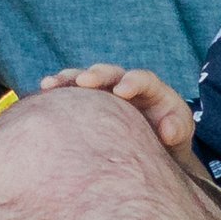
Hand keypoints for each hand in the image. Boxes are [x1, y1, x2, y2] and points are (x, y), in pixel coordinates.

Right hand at [39, 64, 197, 160]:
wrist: (154, 146)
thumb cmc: (168, 137)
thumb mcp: (179, 133)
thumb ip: (177, 129)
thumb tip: (167, 131)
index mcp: (150, 90)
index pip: (142, 79)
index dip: (132, 81)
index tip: (122, 91)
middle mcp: (124, 84)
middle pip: (110, 73)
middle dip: (96, 75)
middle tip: (84, 81)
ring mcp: (104, 92)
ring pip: (84, 80)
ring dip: (68, 80)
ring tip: (50, 84)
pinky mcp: (87, 103)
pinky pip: (71, 94)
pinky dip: (58, 93)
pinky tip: (41, 95)